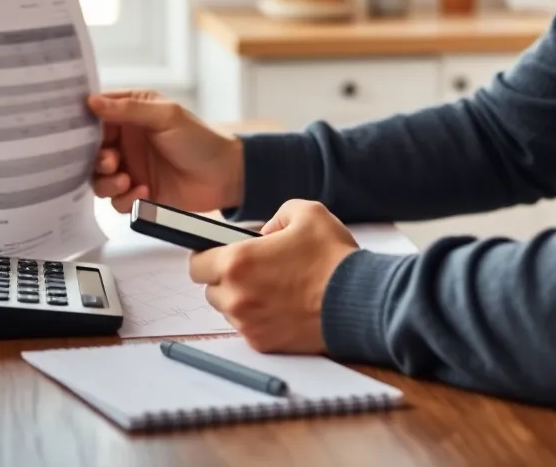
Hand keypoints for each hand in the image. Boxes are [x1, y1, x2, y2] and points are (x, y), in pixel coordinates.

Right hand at [88, 91, 244, 212]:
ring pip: (99, 178)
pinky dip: (125, 199)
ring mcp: (130, 167)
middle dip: (95, 158)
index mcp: (132, 115)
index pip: (97, 115)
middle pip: (91, 151)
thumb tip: (91, 101)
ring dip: (107, 182)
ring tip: (126, 180)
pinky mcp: (137, 193)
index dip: (83, 123)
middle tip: (111, 161)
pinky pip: (116, 200)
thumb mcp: (166, 116)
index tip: (71, 131)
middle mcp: (127, 141)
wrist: (224, 176)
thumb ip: (129, 109)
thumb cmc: (199, 139)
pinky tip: (144, 193)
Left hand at [189, 199, 358, 353]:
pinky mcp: (264, 343)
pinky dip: (257, 317)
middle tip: (253, 268)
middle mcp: (238, 296)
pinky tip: (281, 304)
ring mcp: (250, 324)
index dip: (207, 255)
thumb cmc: (333, 257)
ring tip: (271, 286)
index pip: (196, 264)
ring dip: (241, 298)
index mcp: (239, 262)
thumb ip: (277, 215)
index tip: (217, 253)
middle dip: (226, 278)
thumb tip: (266, 232)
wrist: (359, 300)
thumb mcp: (306, 212)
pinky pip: (247, 327)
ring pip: (228, 310)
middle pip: (210, 289)